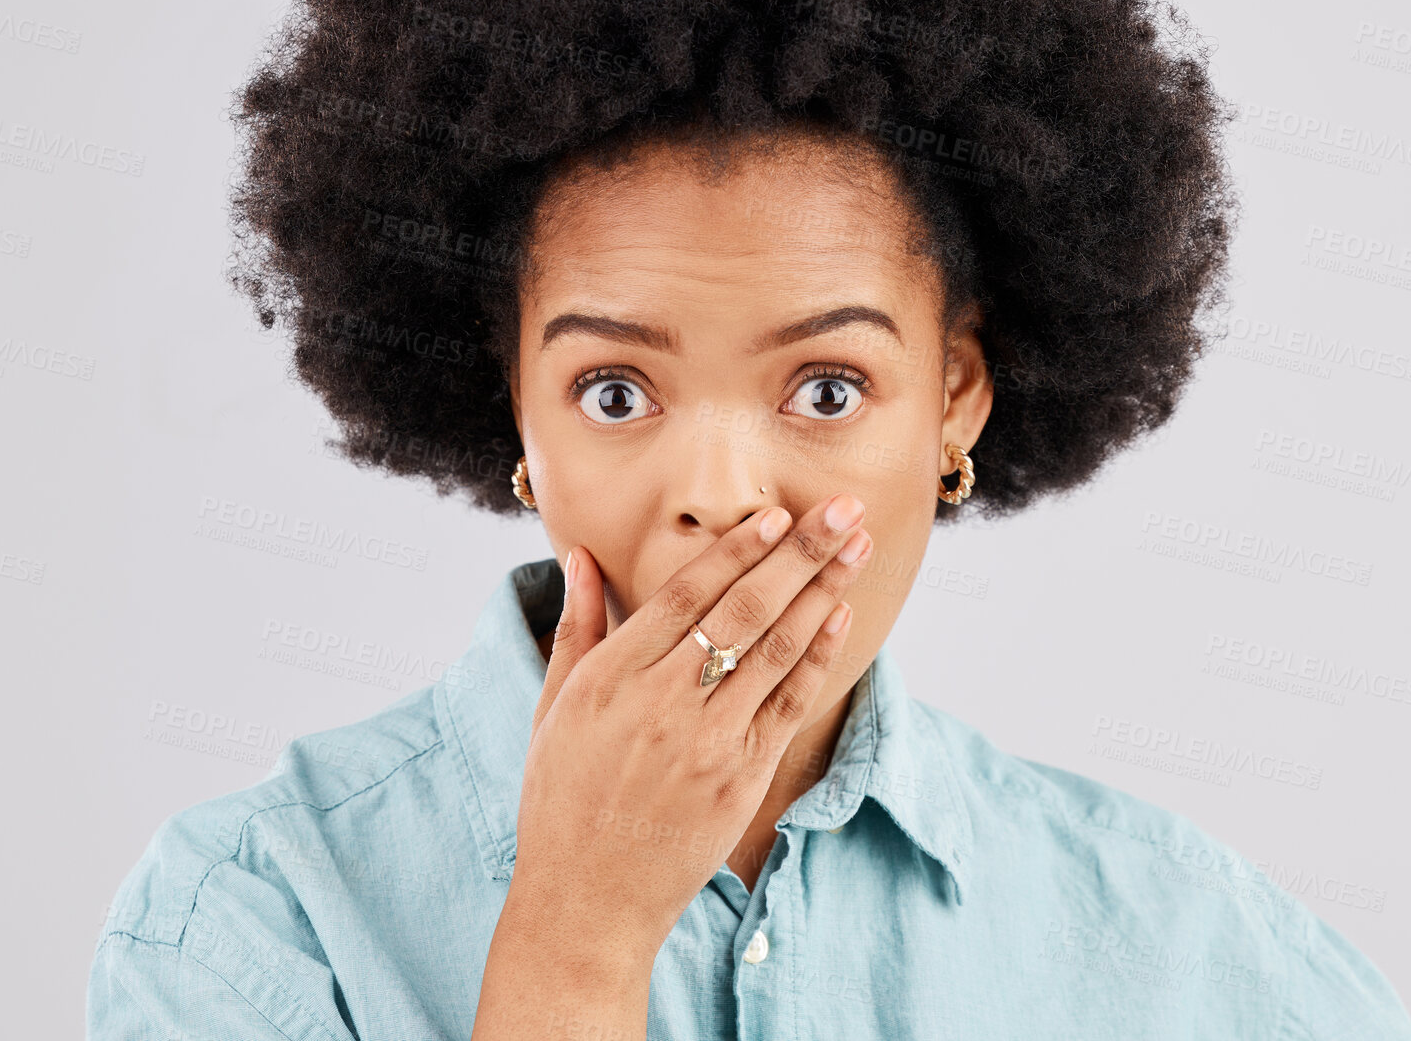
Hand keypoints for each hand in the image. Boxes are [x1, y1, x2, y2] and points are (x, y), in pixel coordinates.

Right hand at [509, 493, 870, 959]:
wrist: (586, 903)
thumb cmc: (561, 800)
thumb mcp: (552, 707)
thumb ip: (575, 626)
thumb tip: (580, 555)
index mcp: (611, 678)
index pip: (686, 596)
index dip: (734, 551)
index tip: (773, 513)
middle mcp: (662, 704)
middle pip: (743, 610)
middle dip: (799, 553)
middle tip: (841, 507)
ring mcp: (707, 744)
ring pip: (775, 650)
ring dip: (822, 591)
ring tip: (857, 546)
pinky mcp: (741, 780)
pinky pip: (788, 705)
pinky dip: (816, 657)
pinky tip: (841, 616)